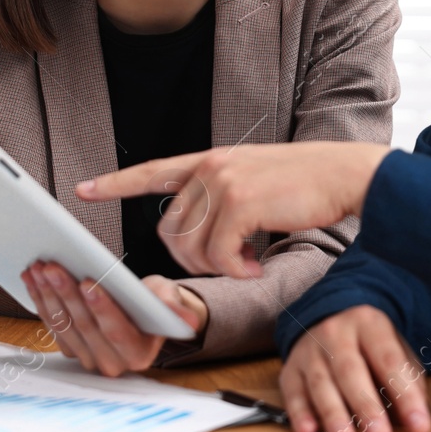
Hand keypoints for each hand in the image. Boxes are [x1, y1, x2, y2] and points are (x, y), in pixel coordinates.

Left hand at [22, 262, 206, 375]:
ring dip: (48, 295)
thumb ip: (174, 306)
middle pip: (85, 327)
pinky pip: (51, 324)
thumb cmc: (157, 302)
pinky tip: (32, 279)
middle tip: (53, 267)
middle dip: (66, 294)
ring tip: (40, 268)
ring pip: (64, 325)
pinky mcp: (69, 348)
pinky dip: (40, 300)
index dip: (102, 307)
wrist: (144, 312)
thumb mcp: (169, 297)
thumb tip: (189, 318)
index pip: (117, 331)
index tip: (88, 281)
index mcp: (138, 355)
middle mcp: (111, 363)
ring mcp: (87, 358)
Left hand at [75, 142, 389, 277]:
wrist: (345, 175)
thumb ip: (222, 197)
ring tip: (248, 264)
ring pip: (192, 246)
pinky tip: (257, 267)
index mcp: (211, 160)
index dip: (117, 183)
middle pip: (170, 230)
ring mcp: (224, 182)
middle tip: (227, 266)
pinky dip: (237, 271)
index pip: (154, 170)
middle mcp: (211, 167)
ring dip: (218, 268)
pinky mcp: (241, 202)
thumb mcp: (255, 181)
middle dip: (191, 260)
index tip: (85, 188)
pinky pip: (219, 255)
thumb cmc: (307, 184)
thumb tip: (199, 237)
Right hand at [280, 305, 430, 431]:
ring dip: (333, 412)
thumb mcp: (396, 350)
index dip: (405, 394)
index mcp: (369, 323)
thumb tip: (416, 418)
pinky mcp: (290, 369)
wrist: (328, 319)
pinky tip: (308, 430)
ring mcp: (309, 350)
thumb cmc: (369, 345)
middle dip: (365, 405)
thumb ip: (409, 381)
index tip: (419, 424)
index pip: (389, 360)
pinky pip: (293, 392)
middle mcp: (336, 332)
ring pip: (320, 382)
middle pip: (350, 370)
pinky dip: (299, 413)